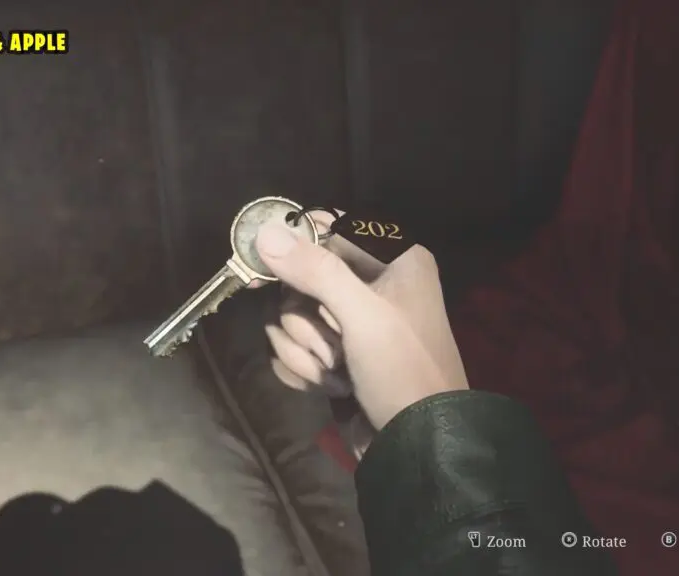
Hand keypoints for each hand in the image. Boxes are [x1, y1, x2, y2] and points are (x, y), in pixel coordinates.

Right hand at [255, 213, 468, 431]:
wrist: (418, 446)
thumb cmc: (402, 370)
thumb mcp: (363, 316)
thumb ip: (316, 271)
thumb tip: (268, 233)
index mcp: (395, 260)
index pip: (330, 230)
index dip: (295, 248)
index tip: (261, 266)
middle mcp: (374, 285)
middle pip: (303, 279)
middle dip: (305, 319)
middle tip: (329, 345)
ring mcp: (351, 323)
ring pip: (293, 316)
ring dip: (304, 349)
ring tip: (335, 372)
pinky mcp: (335, 355)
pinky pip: (294, 346)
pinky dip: (303, 368)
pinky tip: (326, 386)